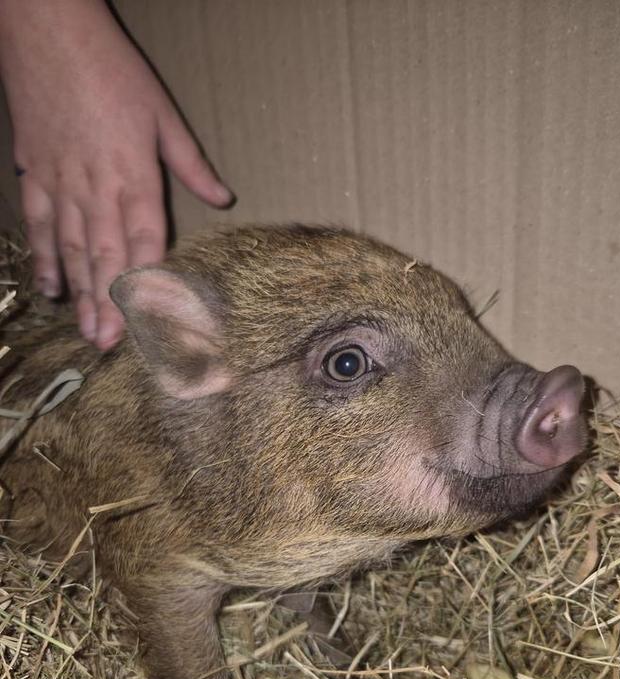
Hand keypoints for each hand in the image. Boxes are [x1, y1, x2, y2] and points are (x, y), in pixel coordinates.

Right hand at [0, 0, 232, 349]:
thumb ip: (191, 164)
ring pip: (71, 249)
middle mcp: (97, 189)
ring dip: (80, 293)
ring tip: (87, 331)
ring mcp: (61, 184)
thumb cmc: (112, 70)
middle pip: (105, 257)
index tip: (152, 321)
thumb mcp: (162, 114)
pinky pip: (37, 224)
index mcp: (134, 177)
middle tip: (112, 346)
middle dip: (110, 306)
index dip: (147, 286)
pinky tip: (50, 286)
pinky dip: (43, 257)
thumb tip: (223, 198)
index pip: (144, 243)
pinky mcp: (35, 173)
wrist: (48, 31)